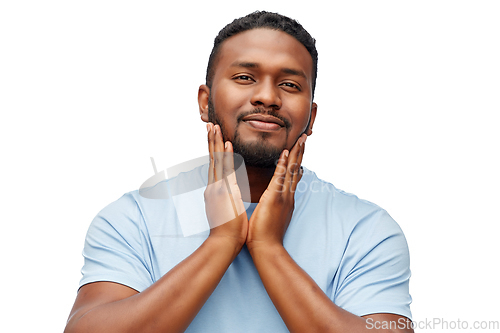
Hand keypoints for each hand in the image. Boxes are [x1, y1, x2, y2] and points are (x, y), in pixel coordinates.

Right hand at [205, 123, 247, 245]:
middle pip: (212, 159)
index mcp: (214, 191)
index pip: (215, 166)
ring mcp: (217, 189)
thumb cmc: (228, 230)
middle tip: (210, 124)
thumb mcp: (226, 209)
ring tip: (214, 127)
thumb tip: (230, 191)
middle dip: (211, 141)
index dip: (214, 150)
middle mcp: (213, 187)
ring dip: (216, 143)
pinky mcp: (223, 193)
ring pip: (216, 161)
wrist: (223, 243)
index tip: (215, 136)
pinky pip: (225, 171)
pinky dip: (225, 157)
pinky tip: (226, 144)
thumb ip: (227, 198)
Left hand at [246, 134, 306, 251]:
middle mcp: (288, 196)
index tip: (299, 148)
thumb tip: (273, 197)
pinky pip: (280, 177)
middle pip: (296, 170)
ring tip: (300, 139)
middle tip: (304, 137)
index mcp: (286, 199)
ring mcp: (283, 196)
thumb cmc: (265, 235)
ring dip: (296, 153)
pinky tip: (286, 152)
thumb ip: (275, 204)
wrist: (266, 248)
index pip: (292, 176)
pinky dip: (284, 164)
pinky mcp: (275, 198)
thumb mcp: (272, 216)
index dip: (296, 161)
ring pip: (291, 170)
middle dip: (300, 153)